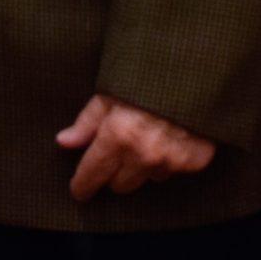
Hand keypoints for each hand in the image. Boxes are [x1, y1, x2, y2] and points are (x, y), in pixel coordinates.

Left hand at [54, 93, 215, 199]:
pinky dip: (169, 159)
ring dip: (144, 165)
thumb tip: (64, 142)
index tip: (79, 189)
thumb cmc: (148, 77)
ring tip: (149, 136)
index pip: (92, 175)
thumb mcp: (110, 92)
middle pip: (119, 185)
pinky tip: (170, 137)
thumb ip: (87, 122)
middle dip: (115, 172)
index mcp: (118, 136)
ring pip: (147, 178)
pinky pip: (172, 171)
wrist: (196, 70)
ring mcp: (171, 160)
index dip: (82, 185)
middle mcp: (144, 154)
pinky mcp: (194, 161)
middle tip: (120, 149)